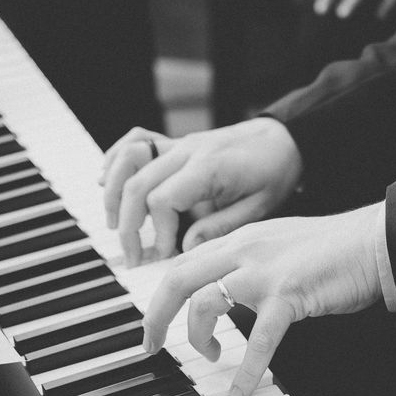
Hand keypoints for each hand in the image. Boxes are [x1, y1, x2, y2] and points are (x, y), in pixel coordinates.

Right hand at [100, 118, 302, 266]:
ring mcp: (180, 143)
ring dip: (114, 193)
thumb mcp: (260, 207)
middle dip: (128, 225)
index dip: (159, 232)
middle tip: (134, 257)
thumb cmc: (275, 171)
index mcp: (208, 168)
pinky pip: (136, 142)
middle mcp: (188, 151)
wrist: (284, 139)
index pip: (162, 200)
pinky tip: (111, 184)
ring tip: (116, 226)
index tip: (167, 254)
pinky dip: (117, 161)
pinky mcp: (177, 142)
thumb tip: (186, 248)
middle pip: (137, 184)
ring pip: (128, 160)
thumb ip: (222, 227)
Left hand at [142, 202, 382, 395]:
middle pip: (179, 278)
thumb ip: (250, 257)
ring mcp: (265, 271)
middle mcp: (245, 249)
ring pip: (205, 303)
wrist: (370, 240)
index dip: (165, 292)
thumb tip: (229, 283)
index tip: (159, 318)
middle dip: (156, 315)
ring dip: (197, 337)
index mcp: (242, 238)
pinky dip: (247, 370)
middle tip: (151, 345)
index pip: (186, 261)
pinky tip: (242, 390)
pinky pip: (258, 340)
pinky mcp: (289, 294)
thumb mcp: (278, 241)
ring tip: (211, 355)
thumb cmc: (332, 246)